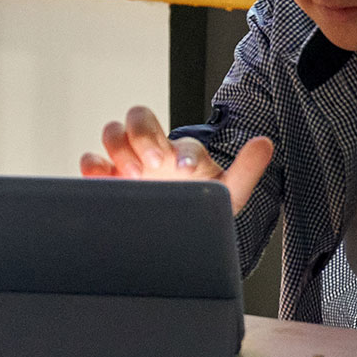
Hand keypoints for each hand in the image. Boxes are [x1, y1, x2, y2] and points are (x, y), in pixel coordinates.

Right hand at [79, 105, 272, 213]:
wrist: (175, 239)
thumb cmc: (200, 211)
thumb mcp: (226, 195)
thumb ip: (246, 170)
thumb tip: (265, 143)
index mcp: (182, 152)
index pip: (180, 138)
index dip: (182, 149)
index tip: (184, 167)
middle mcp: (153, 151)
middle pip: (139, 117)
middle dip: (144, 136)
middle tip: (153, 163)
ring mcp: (127, 163)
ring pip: (113, 132)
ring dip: (119, 148)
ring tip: (132, 175)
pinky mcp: (106, 179)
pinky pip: (91, 161)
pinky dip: (91, 165)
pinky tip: (101, 180)